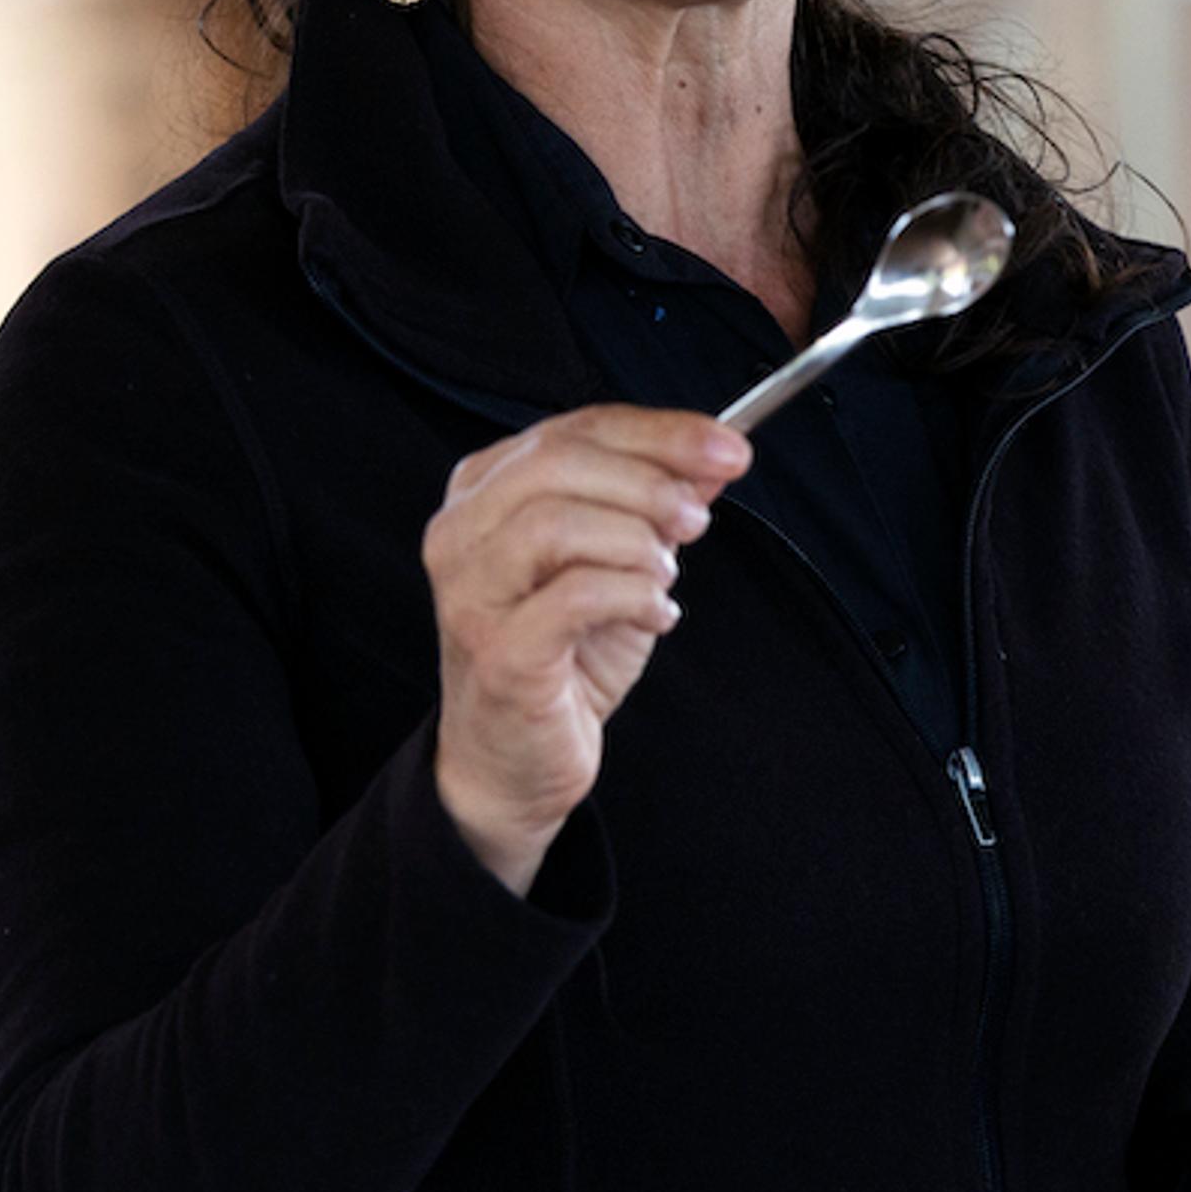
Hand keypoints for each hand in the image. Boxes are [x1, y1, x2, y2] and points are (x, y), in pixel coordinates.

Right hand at [423, 405, 747, 893]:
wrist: (517, 762)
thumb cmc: (563, 655)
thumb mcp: (621, 562)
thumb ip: (657, 504)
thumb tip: (715, 455)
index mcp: (483, 492)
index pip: (574, 429)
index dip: (660, 432)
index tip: (730, 448)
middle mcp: (460, 533)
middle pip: (557, 461)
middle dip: (650, 481)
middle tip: (699, 518)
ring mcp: (470, 593)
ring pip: (557, 521)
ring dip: (636, 542)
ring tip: (664, 577)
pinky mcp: (496, 652)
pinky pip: (575, 595)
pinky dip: (633, 595)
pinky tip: (655, 615)